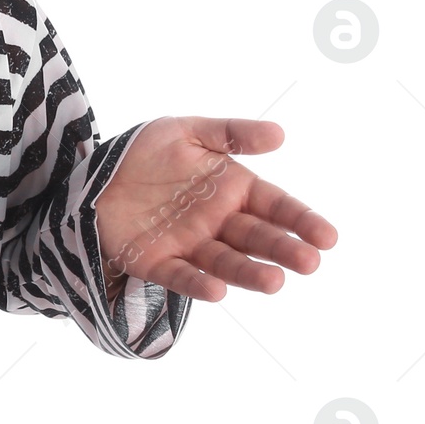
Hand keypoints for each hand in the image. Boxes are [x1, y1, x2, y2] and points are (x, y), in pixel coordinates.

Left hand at [92, 117, 336, 302]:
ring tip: (275, 282)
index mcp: (233, 190)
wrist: (96, 173)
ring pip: (225, 262)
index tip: (328, 237)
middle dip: (283, 249)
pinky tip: (218, 291)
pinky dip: (198, 284)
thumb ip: (232, 133)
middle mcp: (218, 222)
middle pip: (256, 238)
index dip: (301, 221)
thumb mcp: (189, 131)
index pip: (275, 206)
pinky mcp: (156, 261)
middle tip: (309, 262)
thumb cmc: (148, 152)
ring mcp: (189, 244)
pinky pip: (180, 275)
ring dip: (249, 273)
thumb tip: (280, 134)